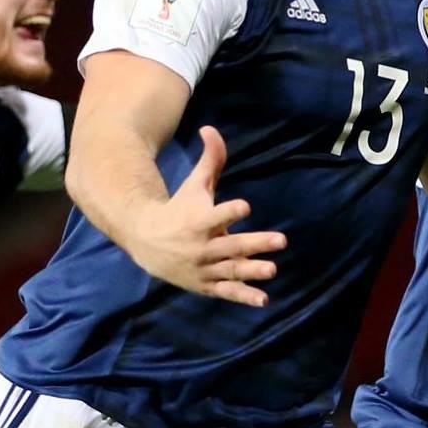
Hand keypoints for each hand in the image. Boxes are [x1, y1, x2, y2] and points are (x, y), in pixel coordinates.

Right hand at [128, 126, 284, 306]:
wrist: (146, 241)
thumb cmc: (178, 208)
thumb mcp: (194, 185)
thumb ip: (209, 160)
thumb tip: (210, 128)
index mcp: (198, 221)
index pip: (215, 216)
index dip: (229, 211)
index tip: (245, 206)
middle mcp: (201, 246)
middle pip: (230, 245)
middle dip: (255, 244)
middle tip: (281, 241)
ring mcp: (203, 268)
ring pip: (230, 271)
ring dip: (251, 271)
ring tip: (272, 269)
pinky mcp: (205, 284)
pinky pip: (225, 292)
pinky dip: (243, 297)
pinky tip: (262, 299)